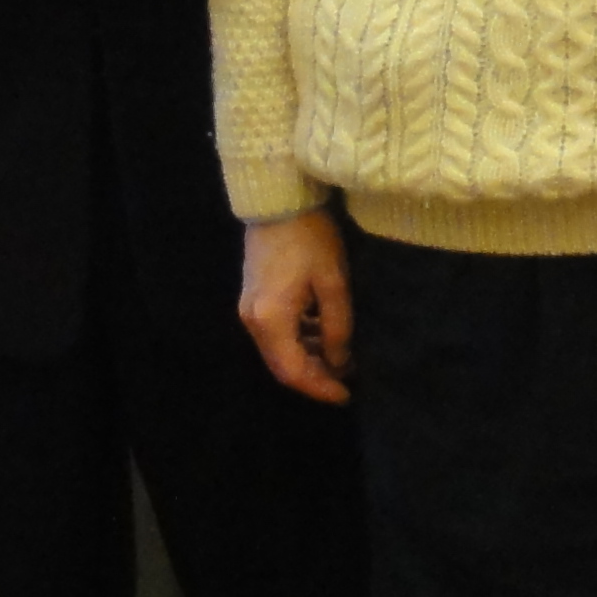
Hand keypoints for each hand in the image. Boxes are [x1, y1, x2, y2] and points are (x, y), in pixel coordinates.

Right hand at [239, 206, 354, 403]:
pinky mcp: (254, 298)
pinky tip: (323, 335)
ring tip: (341, 359)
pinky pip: (276, 333)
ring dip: (308, 359)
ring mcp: (250, 309)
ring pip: (279, 351)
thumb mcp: (333, 283)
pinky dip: (300, 340)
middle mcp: (253, 320)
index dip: (320, 388)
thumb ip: (337, 327)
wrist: (280, 201)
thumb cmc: (310, 238)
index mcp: (270, 319)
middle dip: (315, 376)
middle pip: (282, 366)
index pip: (293, 371)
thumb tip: (339, 362)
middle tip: (347, 380)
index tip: (347, 395)